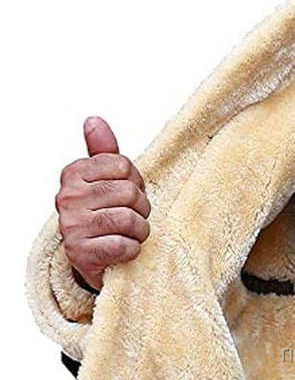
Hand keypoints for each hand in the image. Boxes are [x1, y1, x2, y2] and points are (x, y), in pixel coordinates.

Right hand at [56, 117, 150, 290]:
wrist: (94, 258)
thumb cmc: (104, 216)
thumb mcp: (104, 181)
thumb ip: (103, 152)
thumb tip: (94, 121)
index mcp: (74, 174)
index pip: (124, 166)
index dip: (136, 182)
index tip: (127, 196)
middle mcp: (67, 197)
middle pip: (129, 192)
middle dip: (141, 208)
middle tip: (132, 218)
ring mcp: (72, 226)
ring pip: (129, 219)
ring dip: (140, 231)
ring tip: (129, 234)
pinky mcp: (81, 253)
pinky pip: (125, 245)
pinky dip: (133, 250)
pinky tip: (124, 250)